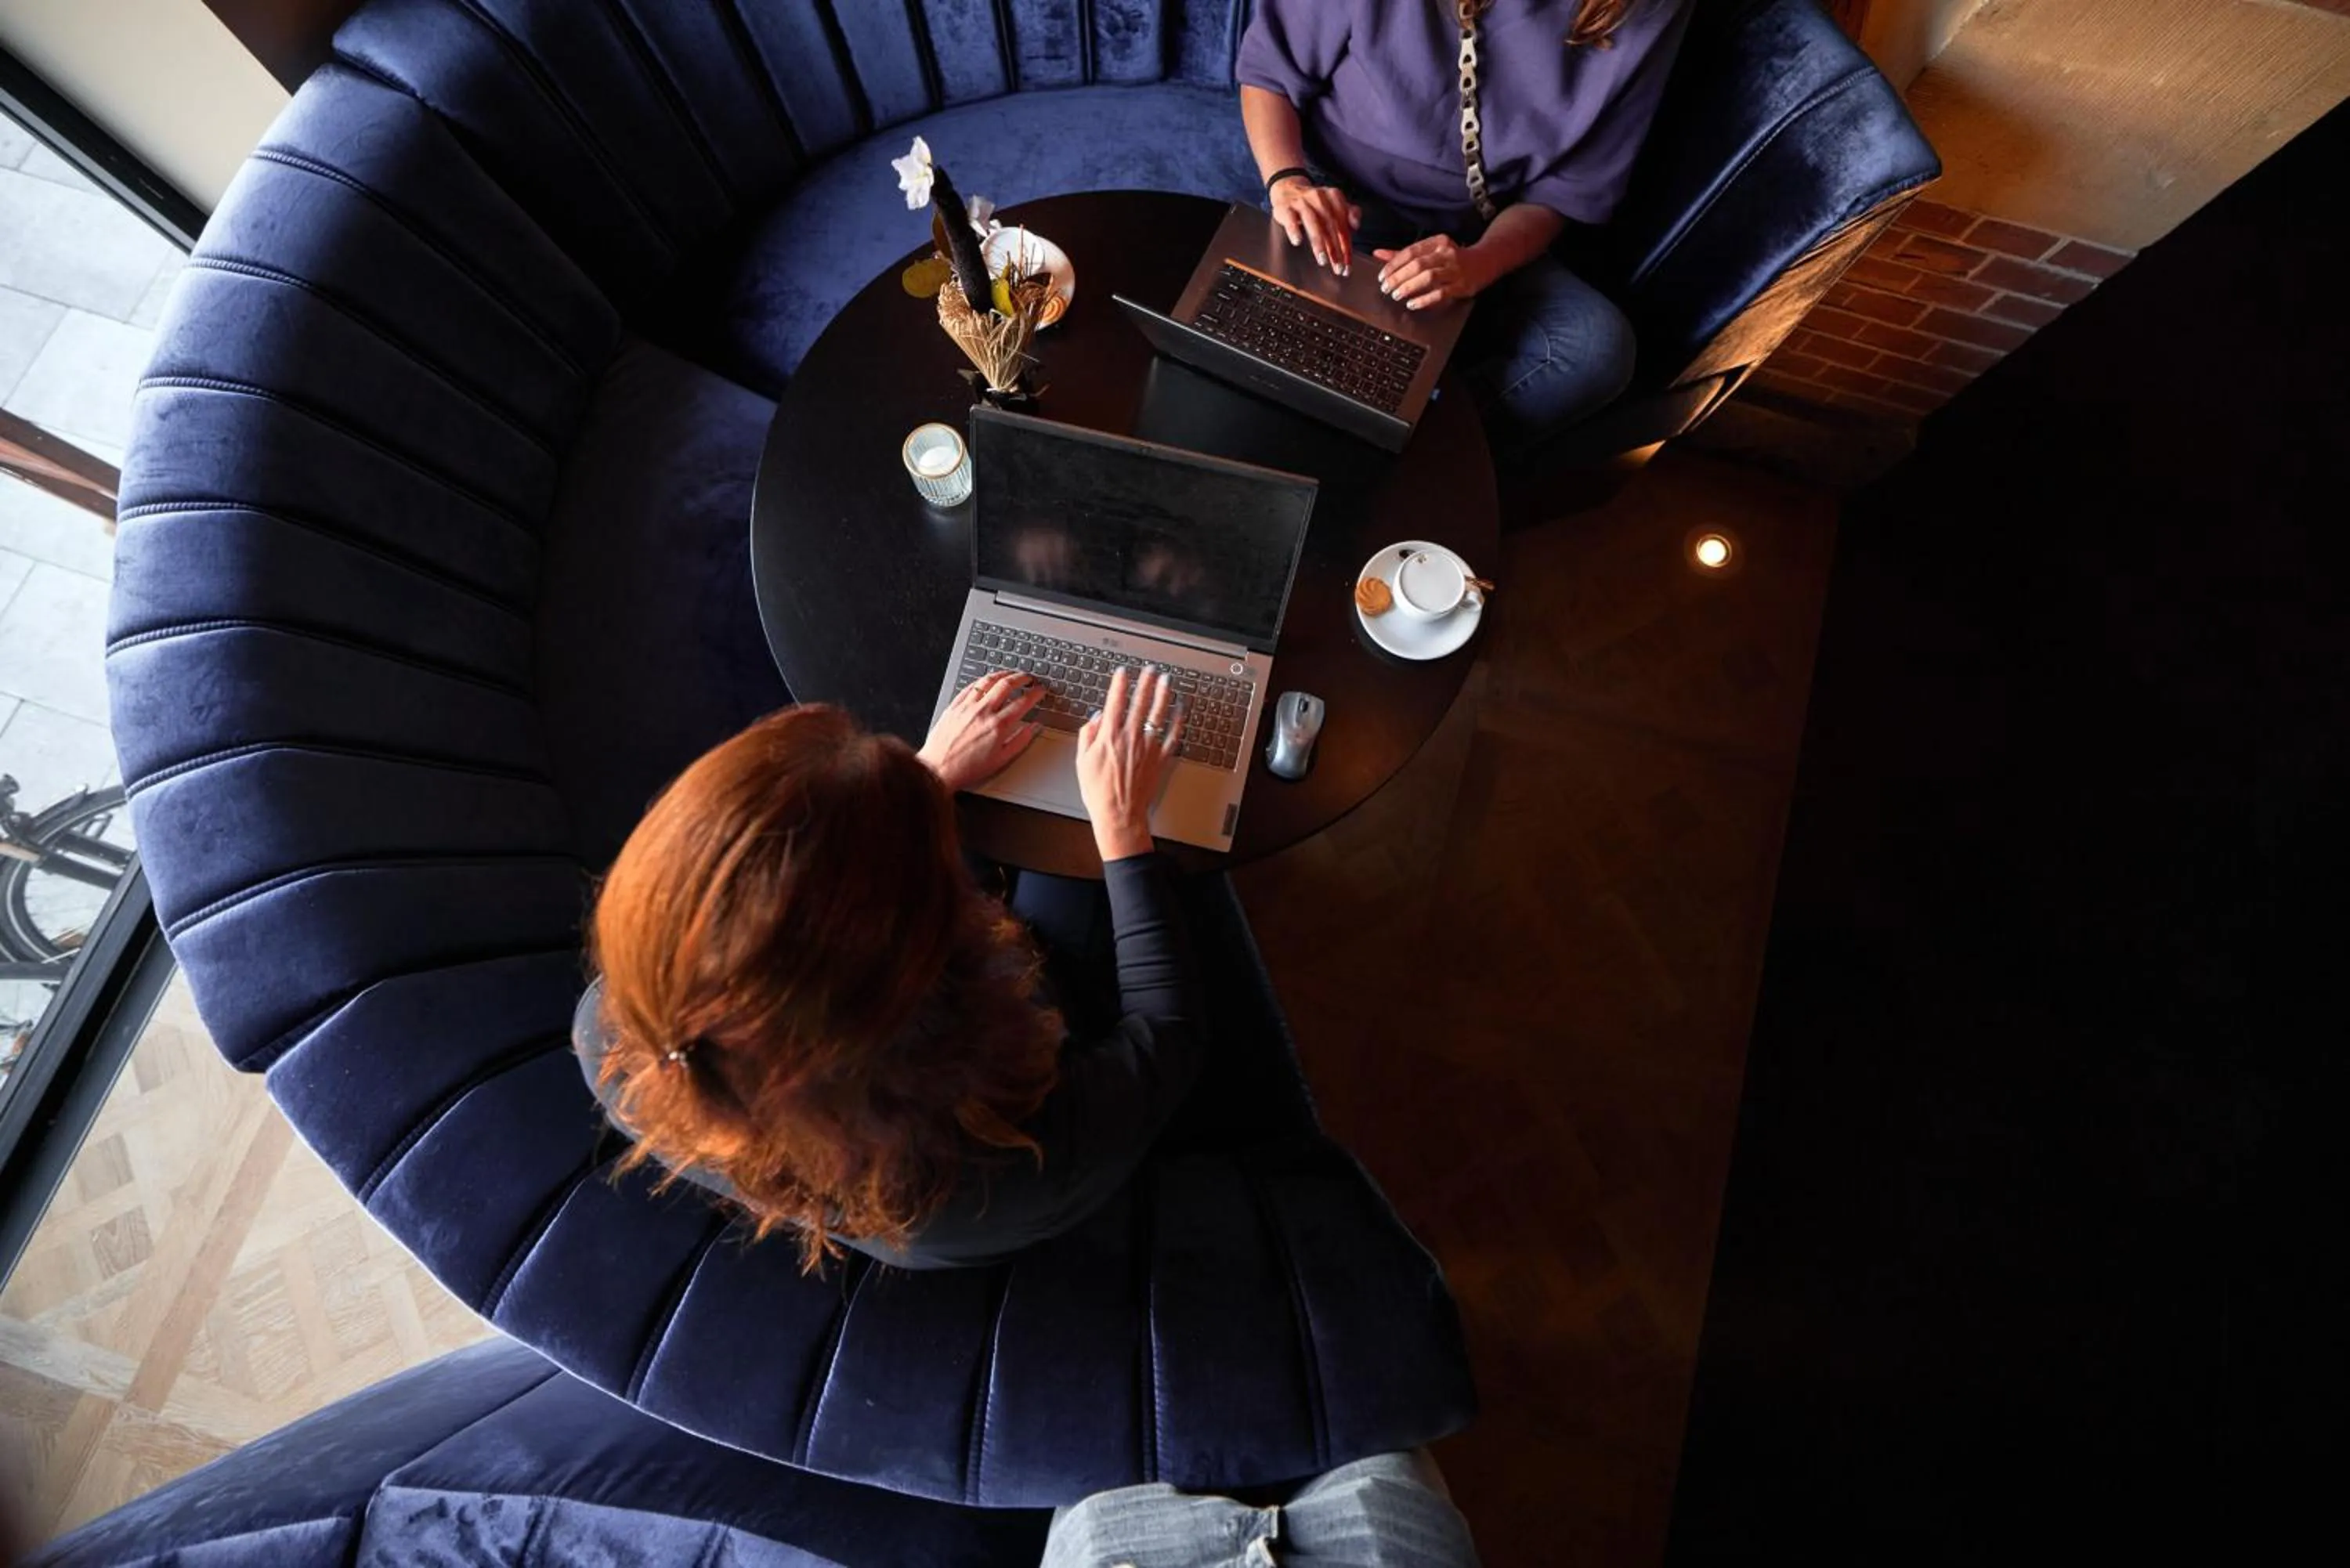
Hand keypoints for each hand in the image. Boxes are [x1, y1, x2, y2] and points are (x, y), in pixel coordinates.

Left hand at [918, 670, 1045, 792]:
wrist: (939, 769)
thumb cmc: (967, 768)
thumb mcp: (1001, 760)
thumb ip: (1021, 741)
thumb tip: (1034, 728)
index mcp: (998, 726)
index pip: (1023, 702)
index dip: (1036, 693)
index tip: (1040, 691)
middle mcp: (983, 712)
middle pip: (1007, 684)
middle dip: (1022, 677)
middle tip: (1029, 678)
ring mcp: (967, 706)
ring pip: (988, 680)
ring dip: (1003, 674)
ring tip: (1011, 674)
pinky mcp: (954, 705)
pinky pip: (970, 686)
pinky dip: (982, 680)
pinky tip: (987, 681)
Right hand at [1076, 667, 1184, 860]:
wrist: (1118, 813)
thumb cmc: (1098, 791)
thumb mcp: (1082, 761)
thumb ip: (1088, 734)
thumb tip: (1096, 717)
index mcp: (1109, 736)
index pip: (1115, 701)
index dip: (1120, 683)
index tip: (1123, 672)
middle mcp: (1130, 737)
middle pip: (1140, 702)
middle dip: (1145, 682)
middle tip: (1150, 670)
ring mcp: (1148, 746)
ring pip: (1158, 713)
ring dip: (1163, 694)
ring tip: (1166, 681)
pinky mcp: (1160, 758)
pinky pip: (1172, 735)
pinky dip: (1178, 720)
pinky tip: (1180, 709)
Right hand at [1271, 178, 1361, 275]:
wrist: (1288, 188)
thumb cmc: (1314, 203)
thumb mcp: (1334, 204)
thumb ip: (1349, 213)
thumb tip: (1356, 225)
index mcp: (1333, 196)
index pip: (1343, 224)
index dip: (1347, 245)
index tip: (1348, 265)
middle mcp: (1319, 197)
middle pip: (1330, 225)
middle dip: (1335, 249)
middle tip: (1338, 267)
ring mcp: (1301, 202)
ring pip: (1312, 222)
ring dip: (1319, 243)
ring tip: (1323, 260)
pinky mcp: (1285, 207)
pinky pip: (1290, 219)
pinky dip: (1294, 229)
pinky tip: (1298, 241)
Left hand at [1374, 235, 1495, 309]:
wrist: (1485, 261)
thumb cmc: (1452, 257)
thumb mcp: (1430, 251)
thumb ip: (1403, 254)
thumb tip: (1377, 254)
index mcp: (1436, 242)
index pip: (1410, 251)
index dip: (1394, 264)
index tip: (1382, 276)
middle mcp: (1446, 253)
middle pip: (1417, 265)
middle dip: (1398, 277)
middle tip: (1386, 288)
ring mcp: (1455, 269)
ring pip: (1428, 277)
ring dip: (1409, 287)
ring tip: (1396, 296)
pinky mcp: (1462, 285)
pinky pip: (1441, 293)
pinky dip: (1425, 300)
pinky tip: (1413, 304)